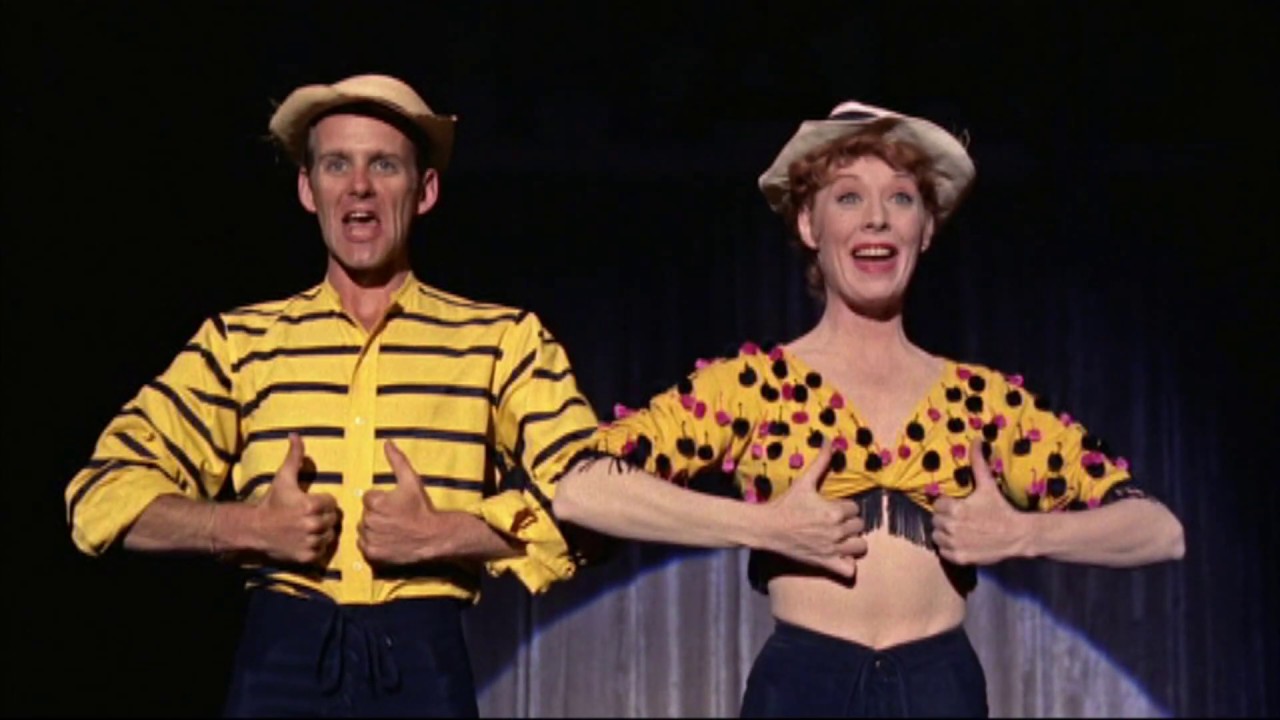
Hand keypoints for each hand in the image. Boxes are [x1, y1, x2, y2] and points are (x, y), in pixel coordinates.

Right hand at [250, 433, 339, 565]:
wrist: (253, 530)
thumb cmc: (270, 503)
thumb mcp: (282, 478)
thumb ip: (294, 456)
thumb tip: (296, 435)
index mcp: (311, 505)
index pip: (332, 503)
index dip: (323, 502)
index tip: (311, 503)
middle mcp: (313, 525)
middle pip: (333, 520)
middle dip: (324, 517)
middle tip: (309, 516)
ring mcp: (310, 542)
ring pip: (329, 535)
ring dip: (322, 532)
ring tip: (308, 528)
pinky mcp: (307, 557)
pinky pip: (323, 551)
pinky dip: (317, 546)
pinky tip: (305, 539)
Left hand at [358, 441, 451, 565]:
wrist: (434, 537)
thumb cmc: (422, 508)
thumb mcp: (411, 481)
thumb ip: (397, 461)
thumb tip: (387, 442)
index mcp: (375, 503)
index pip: (368, 498)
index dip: (382, 501)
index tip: (395, 506)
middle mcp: (369, 521)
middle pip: (365, 514)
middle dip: (377, 514)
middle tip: (395, 517)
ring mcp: (371, 539)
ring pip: (364, 529)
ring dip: (374, 528)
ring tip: (392, 529)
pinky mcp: (373, 554)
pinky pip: (364, 545)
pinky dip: (373, 543)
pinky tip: (388, 540)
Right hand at [762, 441, 866, 578]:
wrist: (767, 528)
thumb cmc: (786, 504)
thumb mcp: (804, 482)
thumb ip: (820, 462)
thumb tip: (830, 440)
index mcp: (834, 510)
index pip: (856, 508)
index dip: (846, 508)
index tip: (833, 508)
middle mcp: (836, 531)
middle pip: (859, 526)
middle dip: (849, 523)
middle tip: (834, 521)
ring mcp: (832, 549)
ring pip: (860, 546)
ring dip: (853, 542)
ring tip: (841, 538)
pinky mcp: (826, 563)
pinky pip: (849, 570)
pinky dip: (848, 565)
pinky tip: (840, 556)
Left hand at [932, 438, 1029, 564]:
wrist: (1017, 535)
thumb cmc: (1000, 509)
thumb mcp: (988, 485)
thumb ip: (978, 463)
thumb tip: (976, 440)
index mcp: (956, 509)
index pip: (937, 505)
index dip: (947, 505)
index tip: (958, 506)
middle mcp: (952, 527)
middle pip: (936, 520)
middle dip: (945, 518)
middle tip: (960, 518)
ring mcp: (955, 544)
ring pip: (936, 536)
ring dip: (944, 533)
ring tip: (959, 530)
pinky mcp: (959, 558)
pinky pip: (943, 552)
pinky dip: (949, 548)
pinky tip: (961, 542)